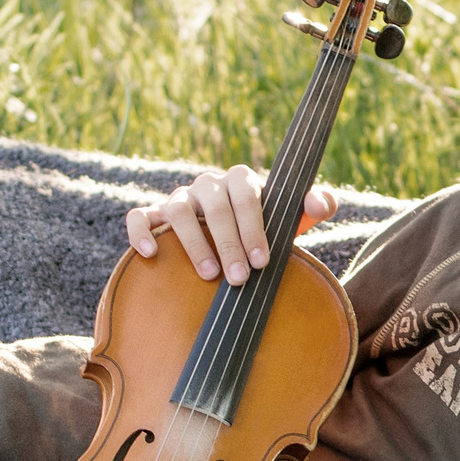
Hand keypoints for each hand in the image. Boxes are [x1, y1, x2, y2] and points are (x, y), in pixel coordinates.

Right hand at [125, 167, 338, 284]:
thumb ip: (313, 206)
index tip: (263, 261)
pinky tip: (152, 254)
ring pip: (178, 211)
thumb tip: (320, 204)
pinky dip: (141, 232)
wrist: (237, 236)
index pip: (246, 195)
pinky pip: (140, 216)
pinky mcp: (155, 215)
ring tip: (209, 276)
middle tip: (240, 279)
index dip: (254, 228)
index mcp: (241, 181)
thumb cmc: (267, 227)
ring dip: (193, 243)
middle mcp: (208, 185)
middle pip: (215, 207)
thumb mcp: (292, 218)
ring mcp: (180, 199)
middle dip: (229, 244)